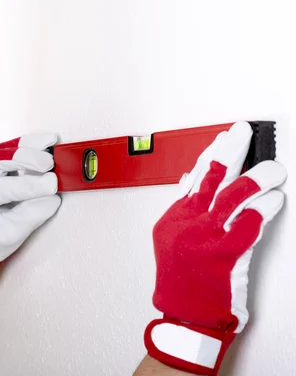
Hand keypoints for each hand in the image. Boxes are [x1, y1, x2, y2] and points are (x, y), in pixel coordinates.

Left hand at [0, 133, 61, 282]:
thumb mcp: (8, 236)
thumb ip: (28, 217)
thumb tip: (50, 198)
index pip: (1, 188)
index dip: (28, 186)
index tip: (52, 187)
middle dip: (25, 159)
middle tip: (49, 164)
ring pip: (4, 150)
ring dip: (28, 146)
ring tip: (50, 143)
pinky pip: (10, 148)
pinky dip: (28, 144)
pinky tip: (45, 142)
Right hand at [143, 121, 286, 374]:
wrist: (184, 313)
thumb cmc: (181, 280)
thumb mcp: (172, 239)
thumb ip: (184, 210)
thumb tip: (190, 182)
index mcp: (174, 218)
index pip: (194, 176)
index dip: (212, 153)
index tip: (226, 137)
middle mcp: (188, 223)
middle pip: (211, 177)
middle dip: (230, 150)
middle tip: (244, 134)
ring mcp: (206, 237)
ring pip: (233, 196)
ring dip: (257, 178)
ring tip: (273, 169)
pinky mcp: (227, 254)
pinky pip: (250, 223)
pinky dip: (266, 208)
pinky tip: (275, 199)